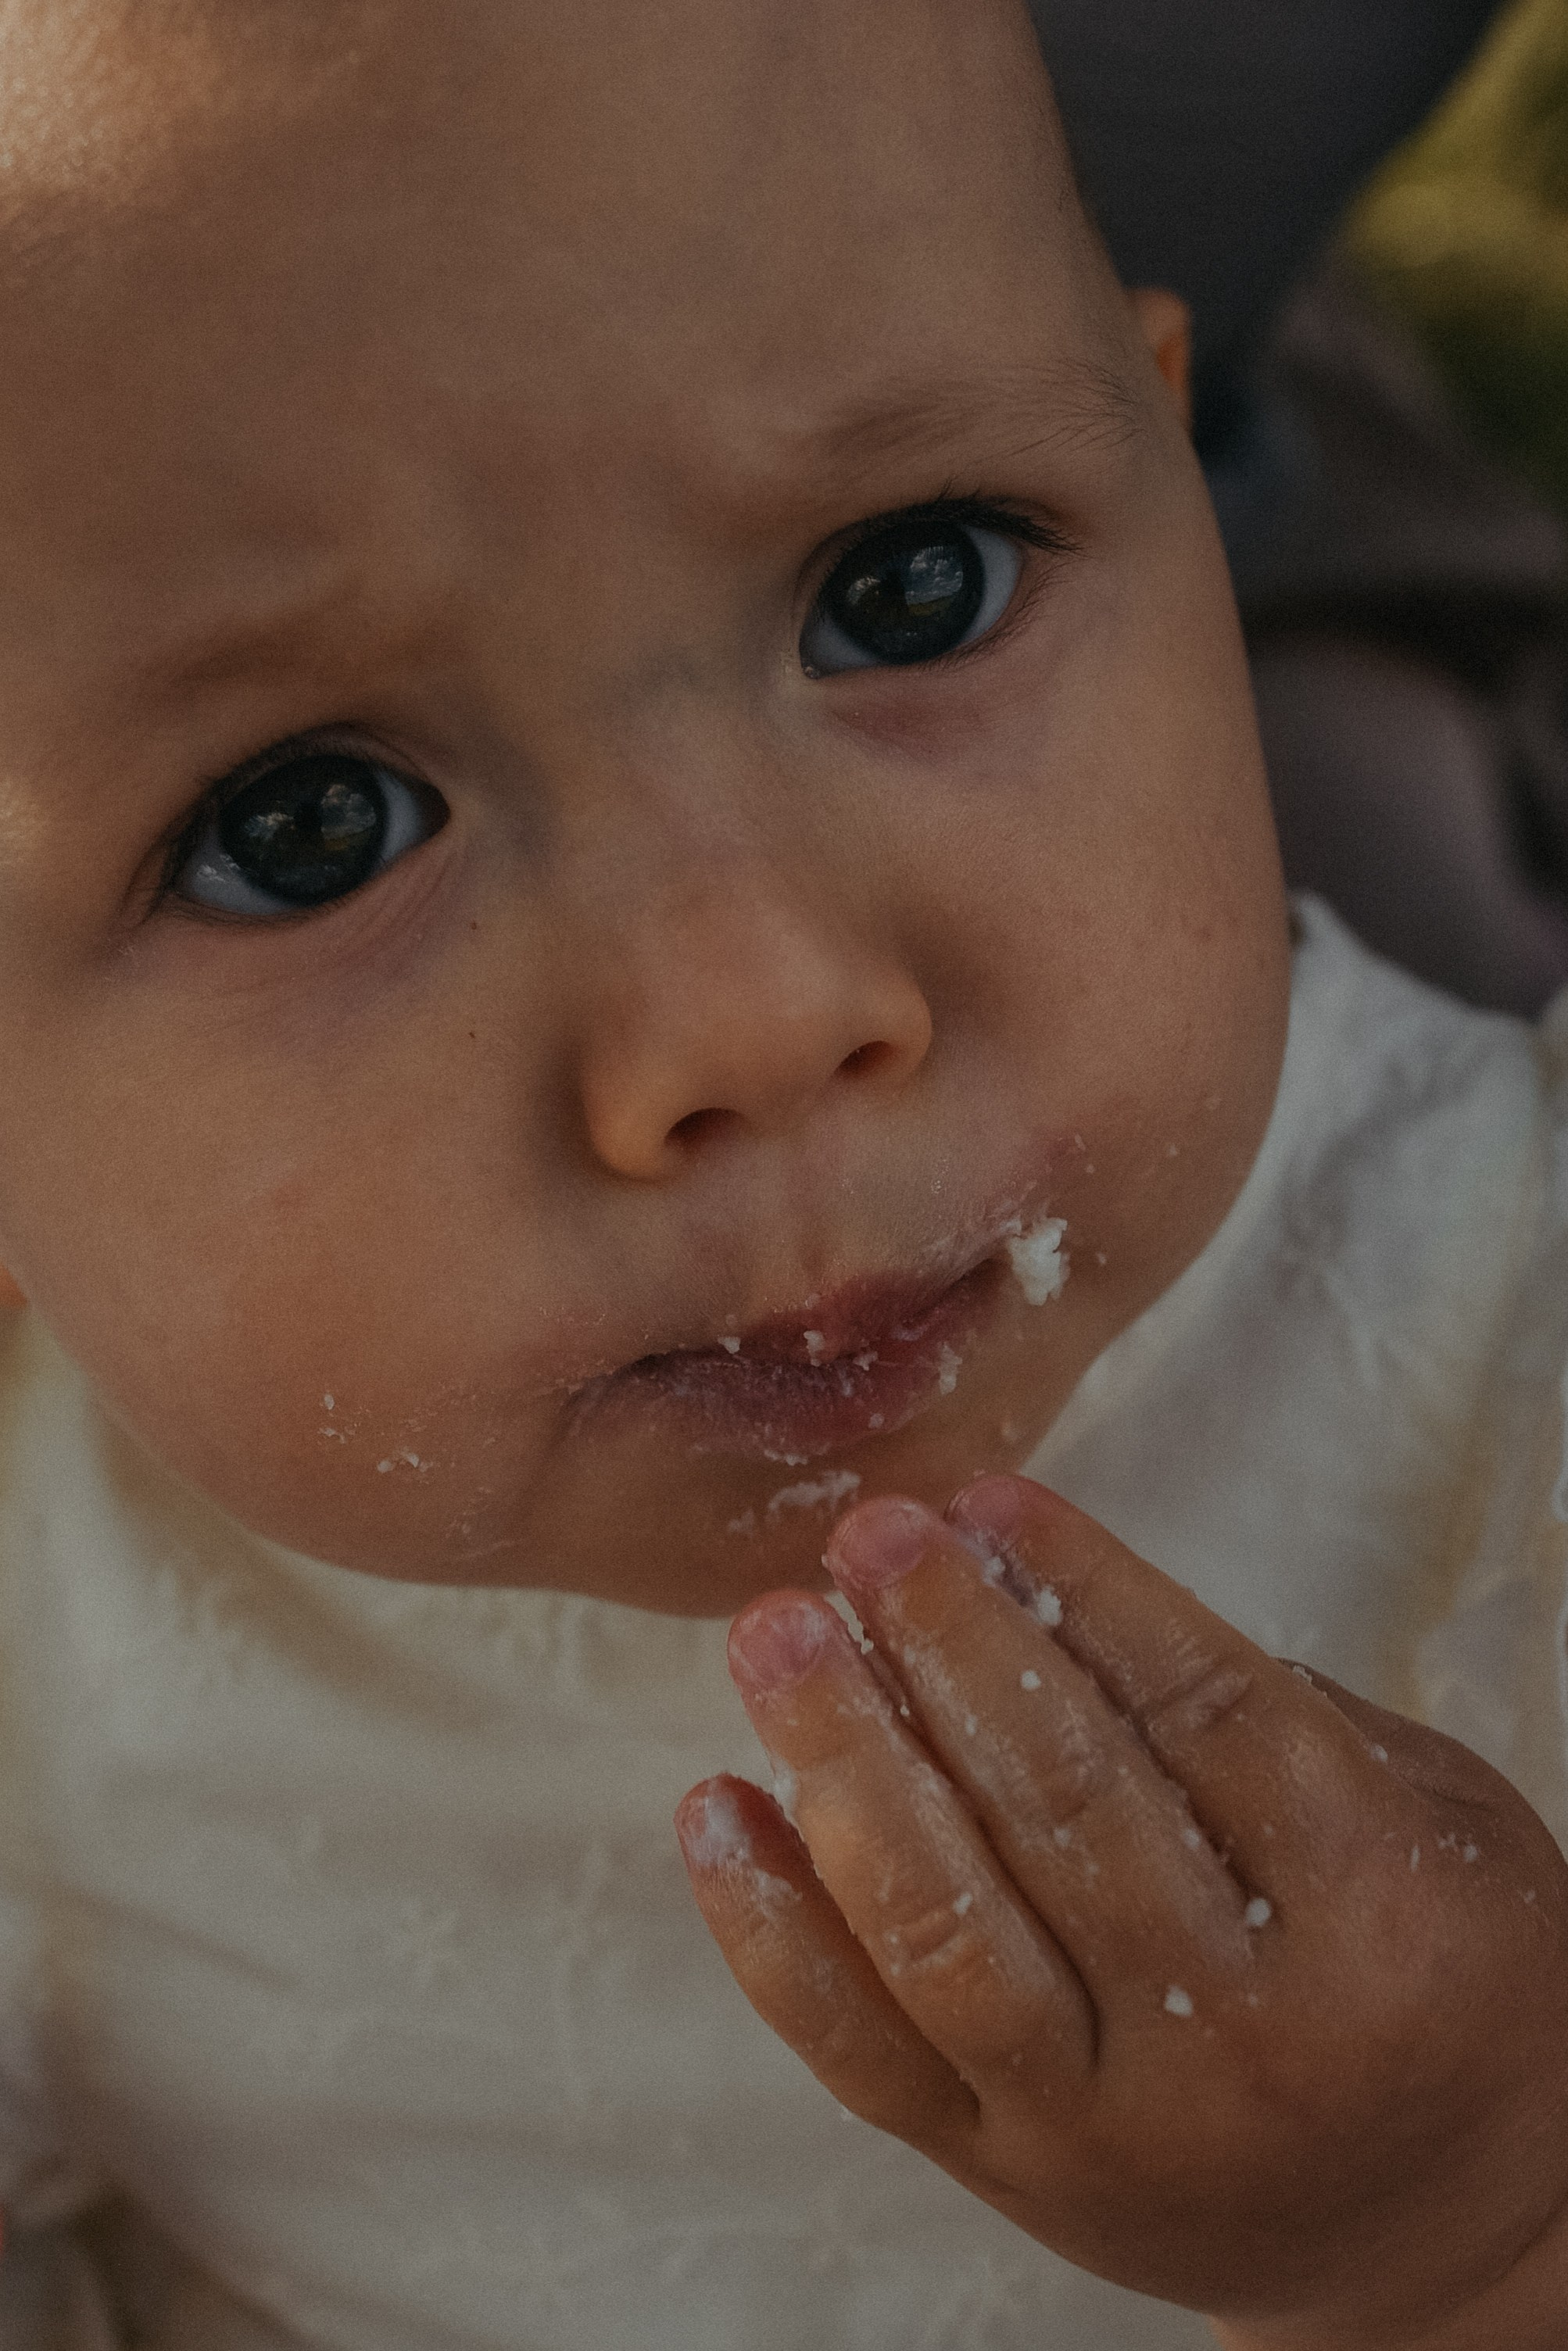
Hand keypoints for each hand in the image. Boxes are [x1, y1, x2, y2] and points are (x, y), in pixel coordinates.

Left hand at [676, 1476, 1567, 2348]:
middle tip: (867, 1536)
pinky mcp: (1010, 2175)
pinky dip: (774, 1930)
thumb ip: (1277, 1717)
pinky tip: (716, 1805)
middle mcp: (1242, 2034)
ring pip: (947, 1932)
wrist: (1441, 2231)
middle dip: (950, 1650)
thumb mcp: (1435, 1819)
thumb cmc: (1442, 1975)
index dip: (1091, 1590)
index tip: (989, 1500)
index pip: (1210, 1716)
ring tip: (778, 1634)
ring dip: (844, 1760)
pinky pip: (863, 2051)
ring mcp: (1112, 2122)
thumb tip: (1056, 1586)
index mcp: (1376, 1918)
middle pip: (1065, 1807)